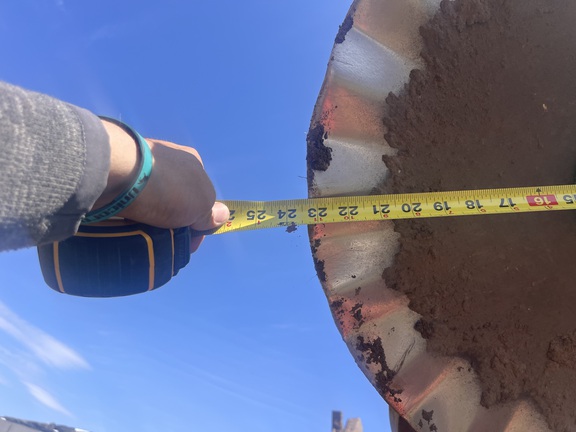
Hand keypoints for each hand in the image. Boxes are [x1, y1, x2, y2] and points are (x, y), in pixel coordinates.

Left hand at [94, 119, 228, 251]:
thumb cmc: (168, 188)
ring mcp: (141, 167)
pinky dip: (132, 215)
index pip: (202, 195)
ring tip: (146, 235)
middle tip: (168, 239)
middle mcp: (168, 160)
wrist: (118, 174)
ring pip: (153, 202)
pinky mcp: (117, 176)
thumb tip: (222, 216)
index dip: (200, 221)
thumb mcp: (201, 203)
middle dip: (175, 221)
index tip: (191, 241)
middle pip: (177, 199)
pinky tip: (129, 225)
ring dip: (152, 221)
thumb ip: (211, 213)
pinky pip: (130, 202)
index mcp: (192, 161)